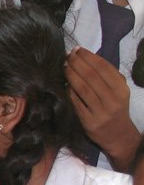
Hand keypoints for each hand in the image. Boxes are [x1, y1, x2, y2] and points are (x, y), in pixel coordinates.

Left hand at [65, 46, 139, 169]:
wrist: (118, 135)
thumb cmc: (115, 108)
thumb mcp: (118, 91)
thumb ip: (106, 77)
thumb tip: (85, 58)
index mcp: (121, 89)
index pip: (103, 68)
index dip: (89, 57)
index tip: (77, 49)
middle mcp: (113, 99)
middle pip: (91, 76)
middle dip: (77, 63)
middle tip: (67, 55)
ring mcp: (101, 112)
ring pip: (82, 88)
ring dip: (71, 74)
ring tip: (64, 65)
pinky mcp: (89, 122)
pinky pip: (76, 103)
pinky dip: (70, 91)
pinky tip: (65, 83)